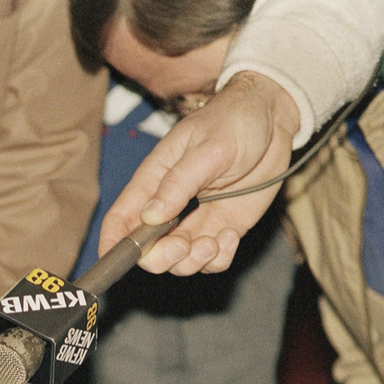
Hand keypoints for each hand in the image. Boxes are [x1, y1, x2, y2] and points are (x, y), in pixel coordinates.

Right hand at [98, 72, 298, 274]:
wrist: (273, 118)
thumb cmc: (234, 122)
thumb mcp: (207, 148)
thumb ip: (178, 183)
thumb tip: (150, 216)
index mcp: (152, 183)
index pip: (121, 219)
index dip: (112, 243)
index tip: (114, 260)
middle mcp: (169, 208)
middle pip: (148, 251)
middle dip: (161, 258)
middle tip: (185, 246)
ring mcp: (195, 222)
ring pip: (179, 263)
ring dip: (194, 261)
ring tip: (217, 239)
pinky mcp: (221, 229)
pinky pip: (211, 262)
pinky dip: (219, 259)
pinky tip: (230, 235)